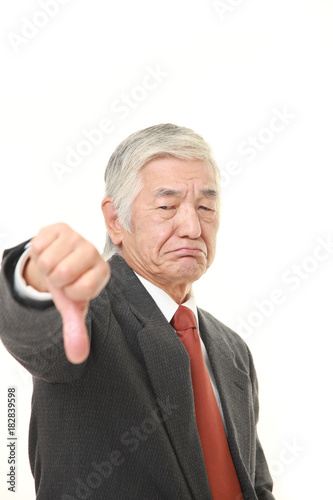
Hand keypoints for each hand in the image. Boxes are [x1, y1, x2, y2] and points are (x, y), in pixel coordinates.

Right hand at [24, 223, 110, 363]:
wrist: (56, 260)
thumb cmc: (67, 284)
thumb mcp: (71, 307)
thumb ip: (76, 331)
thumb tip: (77, 357)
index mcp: (102, 272)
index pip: (83, 289)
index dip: (70, 293)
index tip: (72, 289)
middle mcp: (93, 252)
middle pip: (63, 273)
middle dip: (55, 280)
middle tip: (61, 277)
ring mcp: (77, 237)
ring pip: (49, 259)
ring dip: (46, 267)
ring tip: (55, 265)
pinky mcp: (60, 227)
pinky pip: (39, 244)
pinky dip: (39, 254)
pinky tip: (49, 253)